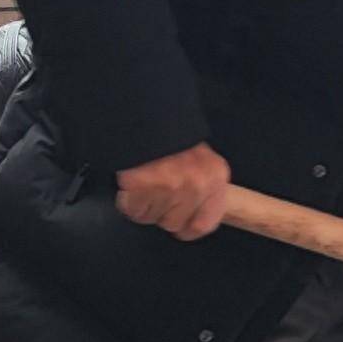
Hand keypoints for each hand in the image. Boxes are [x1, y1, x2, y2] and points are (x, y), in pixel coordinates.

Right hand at [115, 143, 231, 240]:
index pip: (205, 223)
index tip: (179, 224)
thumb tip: (192, 213)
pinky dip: (128, 200)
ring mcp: (171, 186)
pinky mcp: (144, 186)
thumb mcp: (198, 158)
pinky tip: (132, 184)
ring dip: (143, 204)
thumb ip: (200, 186)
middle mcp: (197, 183)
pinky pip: (133, 209)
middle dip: (161, 212)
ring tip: (144, 183)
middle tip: (155, 191)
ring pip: (152, 218)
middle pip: (174, 223)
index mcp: (215, 176)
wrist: (144, 115)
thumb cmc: (169, 136)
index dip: (187, 227)